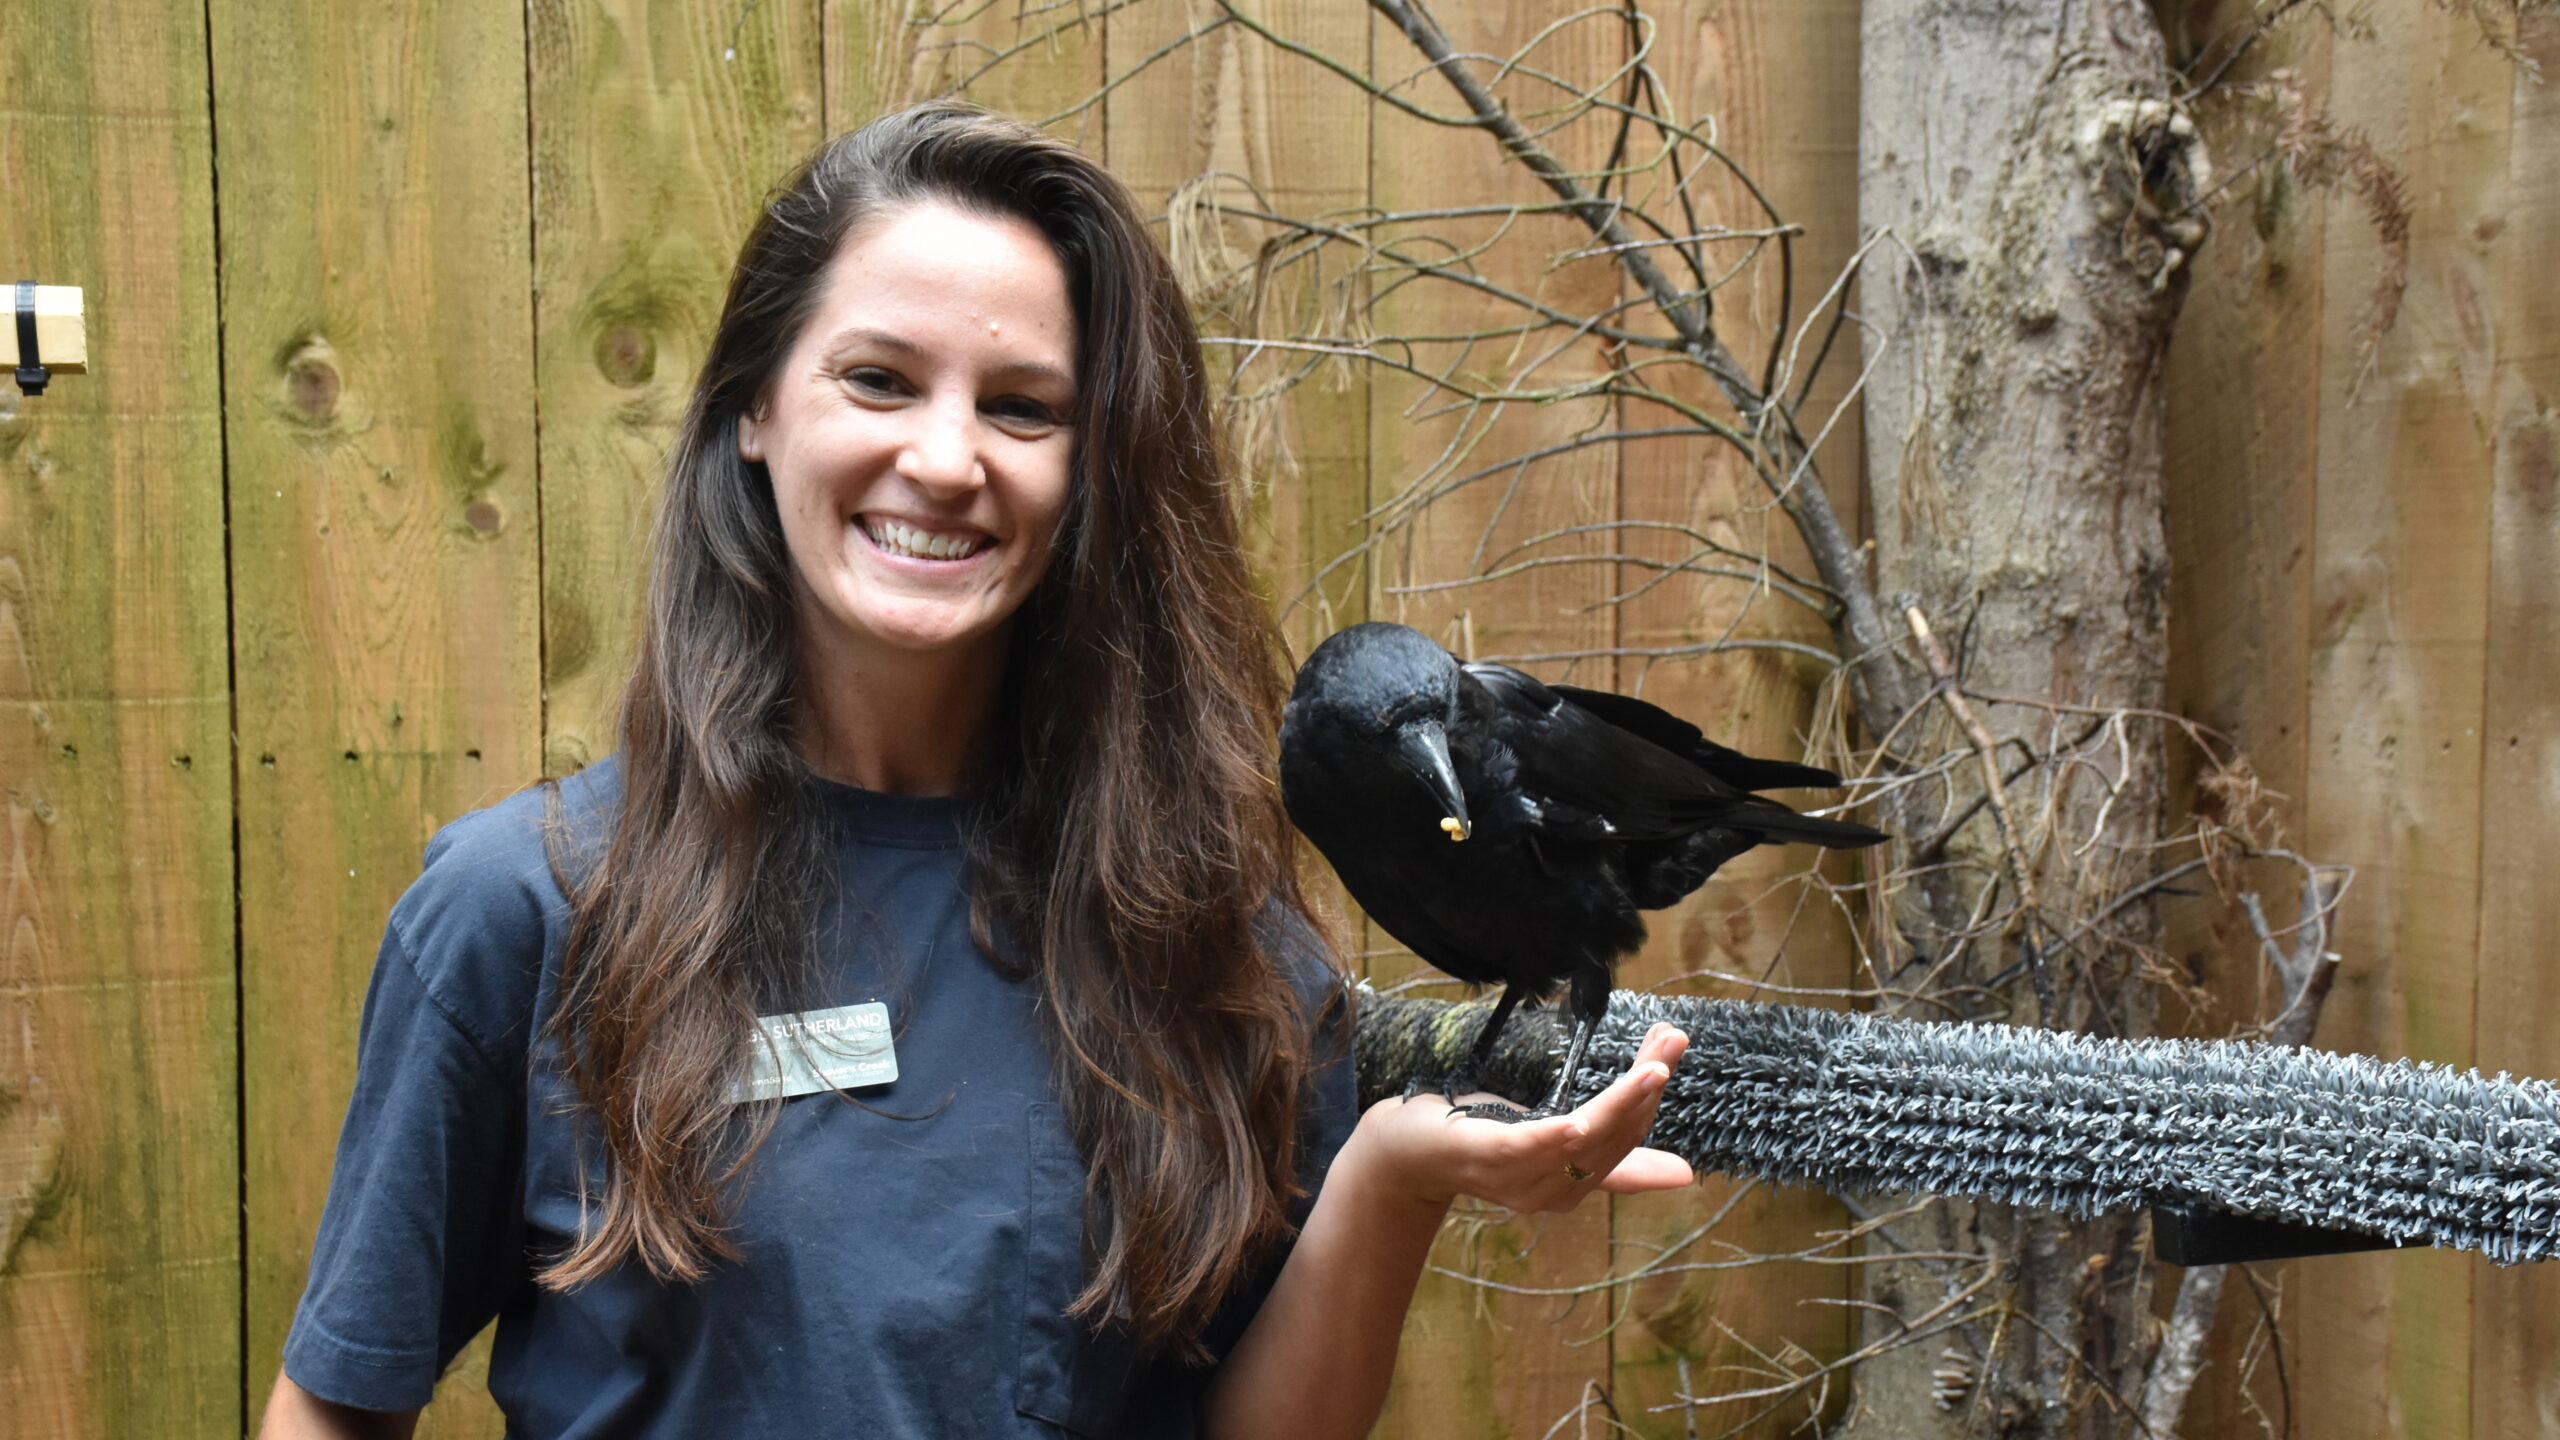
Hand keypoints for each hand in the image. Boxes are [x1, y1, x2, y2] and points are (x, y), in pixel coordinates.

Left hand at [1353, 1023, 1692, 1214]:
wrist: (1404, 1149)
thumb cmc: (1479, 1137)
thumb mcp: (1550, 1138)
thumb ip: (1611, 1152)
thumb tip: (1684, 1173)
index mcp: (1574, 1186)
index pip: (1628, 1140)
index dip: (1654, 1096)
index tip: (1674, 1047)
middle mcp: (1555, 1193)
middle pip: (1614, 1136)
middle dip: (1647, 1087)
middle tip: (1672, 1039)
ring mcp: (1522, 1178)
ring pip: (1587, 1140)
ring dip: (1623, 1099)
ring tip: (1652, 1065)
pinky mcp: (1491, 1157)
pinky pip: (1533, 1148)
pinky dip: (1561, 1137)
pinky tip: (1583, 1120)